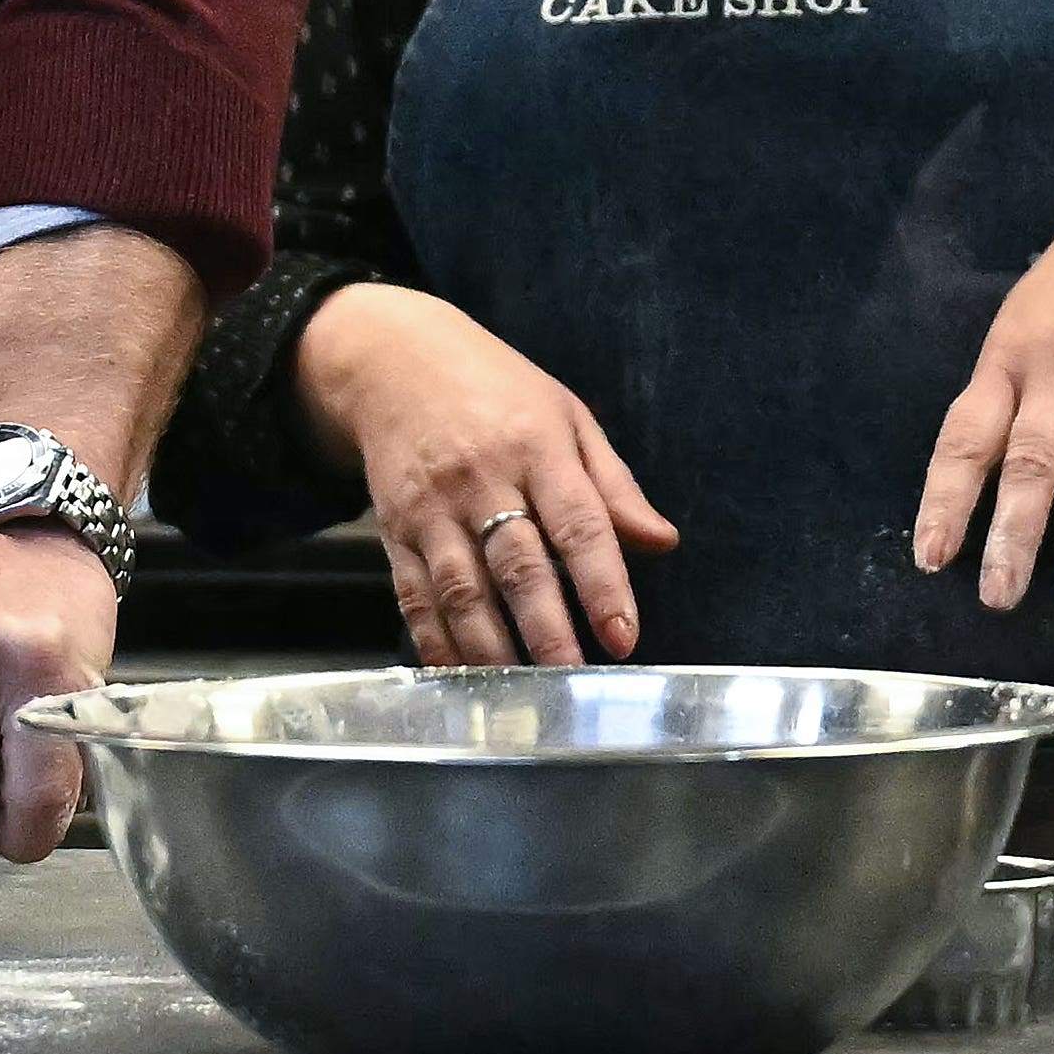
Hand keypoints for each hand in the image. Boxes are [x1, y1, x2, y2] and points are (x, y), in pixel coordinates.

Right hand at [300, 282, 680, 670]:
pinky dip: (436, 641)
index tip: (624, 636)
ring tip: (522, 691)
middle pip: (518, 565)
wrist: (392, 362)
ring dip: (492, 647)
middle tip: (574, 680)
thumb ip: (613, 485)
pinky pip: (414, 595)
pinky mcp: (394, 531)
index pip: (578, 524)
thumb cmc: (496, 390)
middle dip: (547, 629)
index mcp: (537, 448)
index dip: (604, 583)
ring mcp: (432, 508)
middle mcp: (482, 480)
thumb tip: (662, 542)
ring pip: (462, 589)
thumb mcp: (566, 416)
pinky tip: (460, 676)